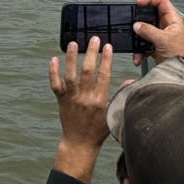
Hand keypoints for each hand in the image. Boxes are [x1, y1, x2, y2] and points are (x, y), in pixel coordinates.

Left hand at [48, 36, 112, 183]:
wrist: (79, 144)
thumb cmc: (98, 130)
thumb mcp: (113, 114)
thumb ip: (120, 96)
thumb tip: (130, 81)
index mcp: (100, 100)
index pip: (104, 75)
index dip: (106, 59)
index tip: (108, 46)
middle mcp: (85, 98)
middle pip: (87, 71)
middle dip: (91, 53)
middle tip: (93, 39)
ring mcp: (72, 99)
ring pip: (70, 75)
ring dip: (71, 58)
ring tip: (73, 43)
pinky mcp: (61, 101)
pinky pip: (55, 84)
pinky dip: (53, 72)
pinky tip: (53, 59)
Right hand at [131, 0, 183, 67]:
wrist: (182, 72)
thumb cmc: (181, 55)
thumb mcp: (164, 40)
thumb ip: (149, 31)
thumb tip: (137, 25)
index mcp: (172, 20)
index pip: (162, 1)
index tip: (139, 3)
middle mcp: (166, 26)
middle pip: (150, 15)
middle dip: (140, 20)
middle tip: (133, 22)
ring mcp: (160, 36)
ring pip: (145, 31)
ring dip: (138, 38)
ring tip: (135, 43)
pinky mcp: (155, 46)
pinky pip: (143, 44)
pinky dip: (139, 50)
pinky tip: (138, 56)